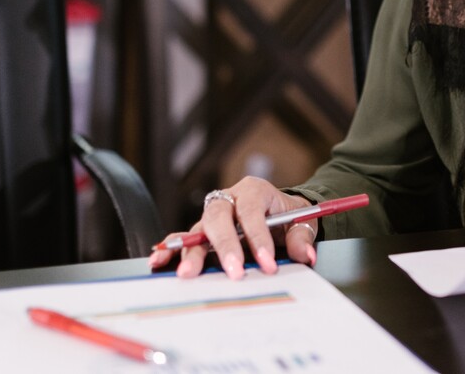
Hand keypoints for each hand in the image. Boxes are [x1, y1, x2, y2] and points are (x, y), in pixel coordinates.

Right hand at [148, 176, 316, 279]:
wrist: (279, 213)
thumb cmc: (287, 216)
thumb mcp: (302, 222)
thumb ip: (302, 237)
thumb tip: (304, 254)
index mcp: (254, 190)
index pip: (252, 212)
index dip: (259, 238)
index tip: (267, 264)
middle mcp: (229, 199)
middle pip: (219, 217)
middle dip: (225, 246)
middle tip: (234, 273)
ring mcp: (213, 216)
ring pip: (198, 230)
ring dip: (191, 252)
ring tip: (186, 273)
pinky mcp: (203, 232)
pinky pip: (184, 239)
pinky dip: (172, 250)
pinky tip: (160, 262)